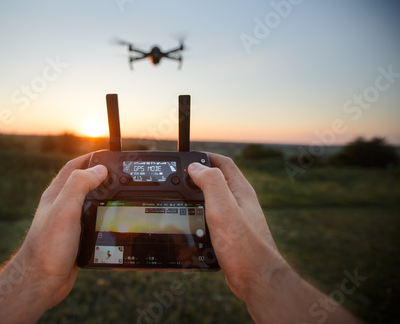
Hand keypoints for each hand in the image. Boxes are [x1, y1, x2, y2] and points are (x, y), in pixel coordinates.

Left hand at [14, 153, 107, 308]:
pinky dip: (105, 216)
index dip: (91, 157)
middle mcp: (62, 206)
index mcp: (57, 194)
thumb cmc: (48, 246)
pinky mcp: (76, 238)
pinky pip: (93, 221)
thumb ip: (79, 185)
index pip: (74, 167)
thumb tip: (99, 169)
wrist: (41, 281)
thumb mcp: (64, 209)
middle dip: (101, 175)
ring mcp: (69, 222)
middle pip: (84, 183)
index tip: (110, 154)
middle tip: (121, 174)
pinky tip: (115, 220)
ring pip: (90, 203)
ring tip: (122, 194)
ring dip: (105, 197)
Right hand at [188, 153, 362, 323]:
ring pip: (214, 202)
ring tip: (182, 202)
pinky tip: (192, 226)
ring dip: (198, 199)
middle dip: (198, 178)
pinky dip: (200, 219)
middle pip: (217, 182)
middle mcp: (241, 203)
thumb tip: (196, 167)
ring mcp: (237, 220)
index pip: (223, 164)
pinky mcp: (232, 236)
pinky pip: (213, 221)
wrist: (257, 280)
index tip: (188, 158)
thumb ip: (211, 183)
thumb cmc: (244, 246)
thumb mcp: (223, 208)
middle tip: (180, 180)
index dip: (206, 157)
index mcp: (240, 191)